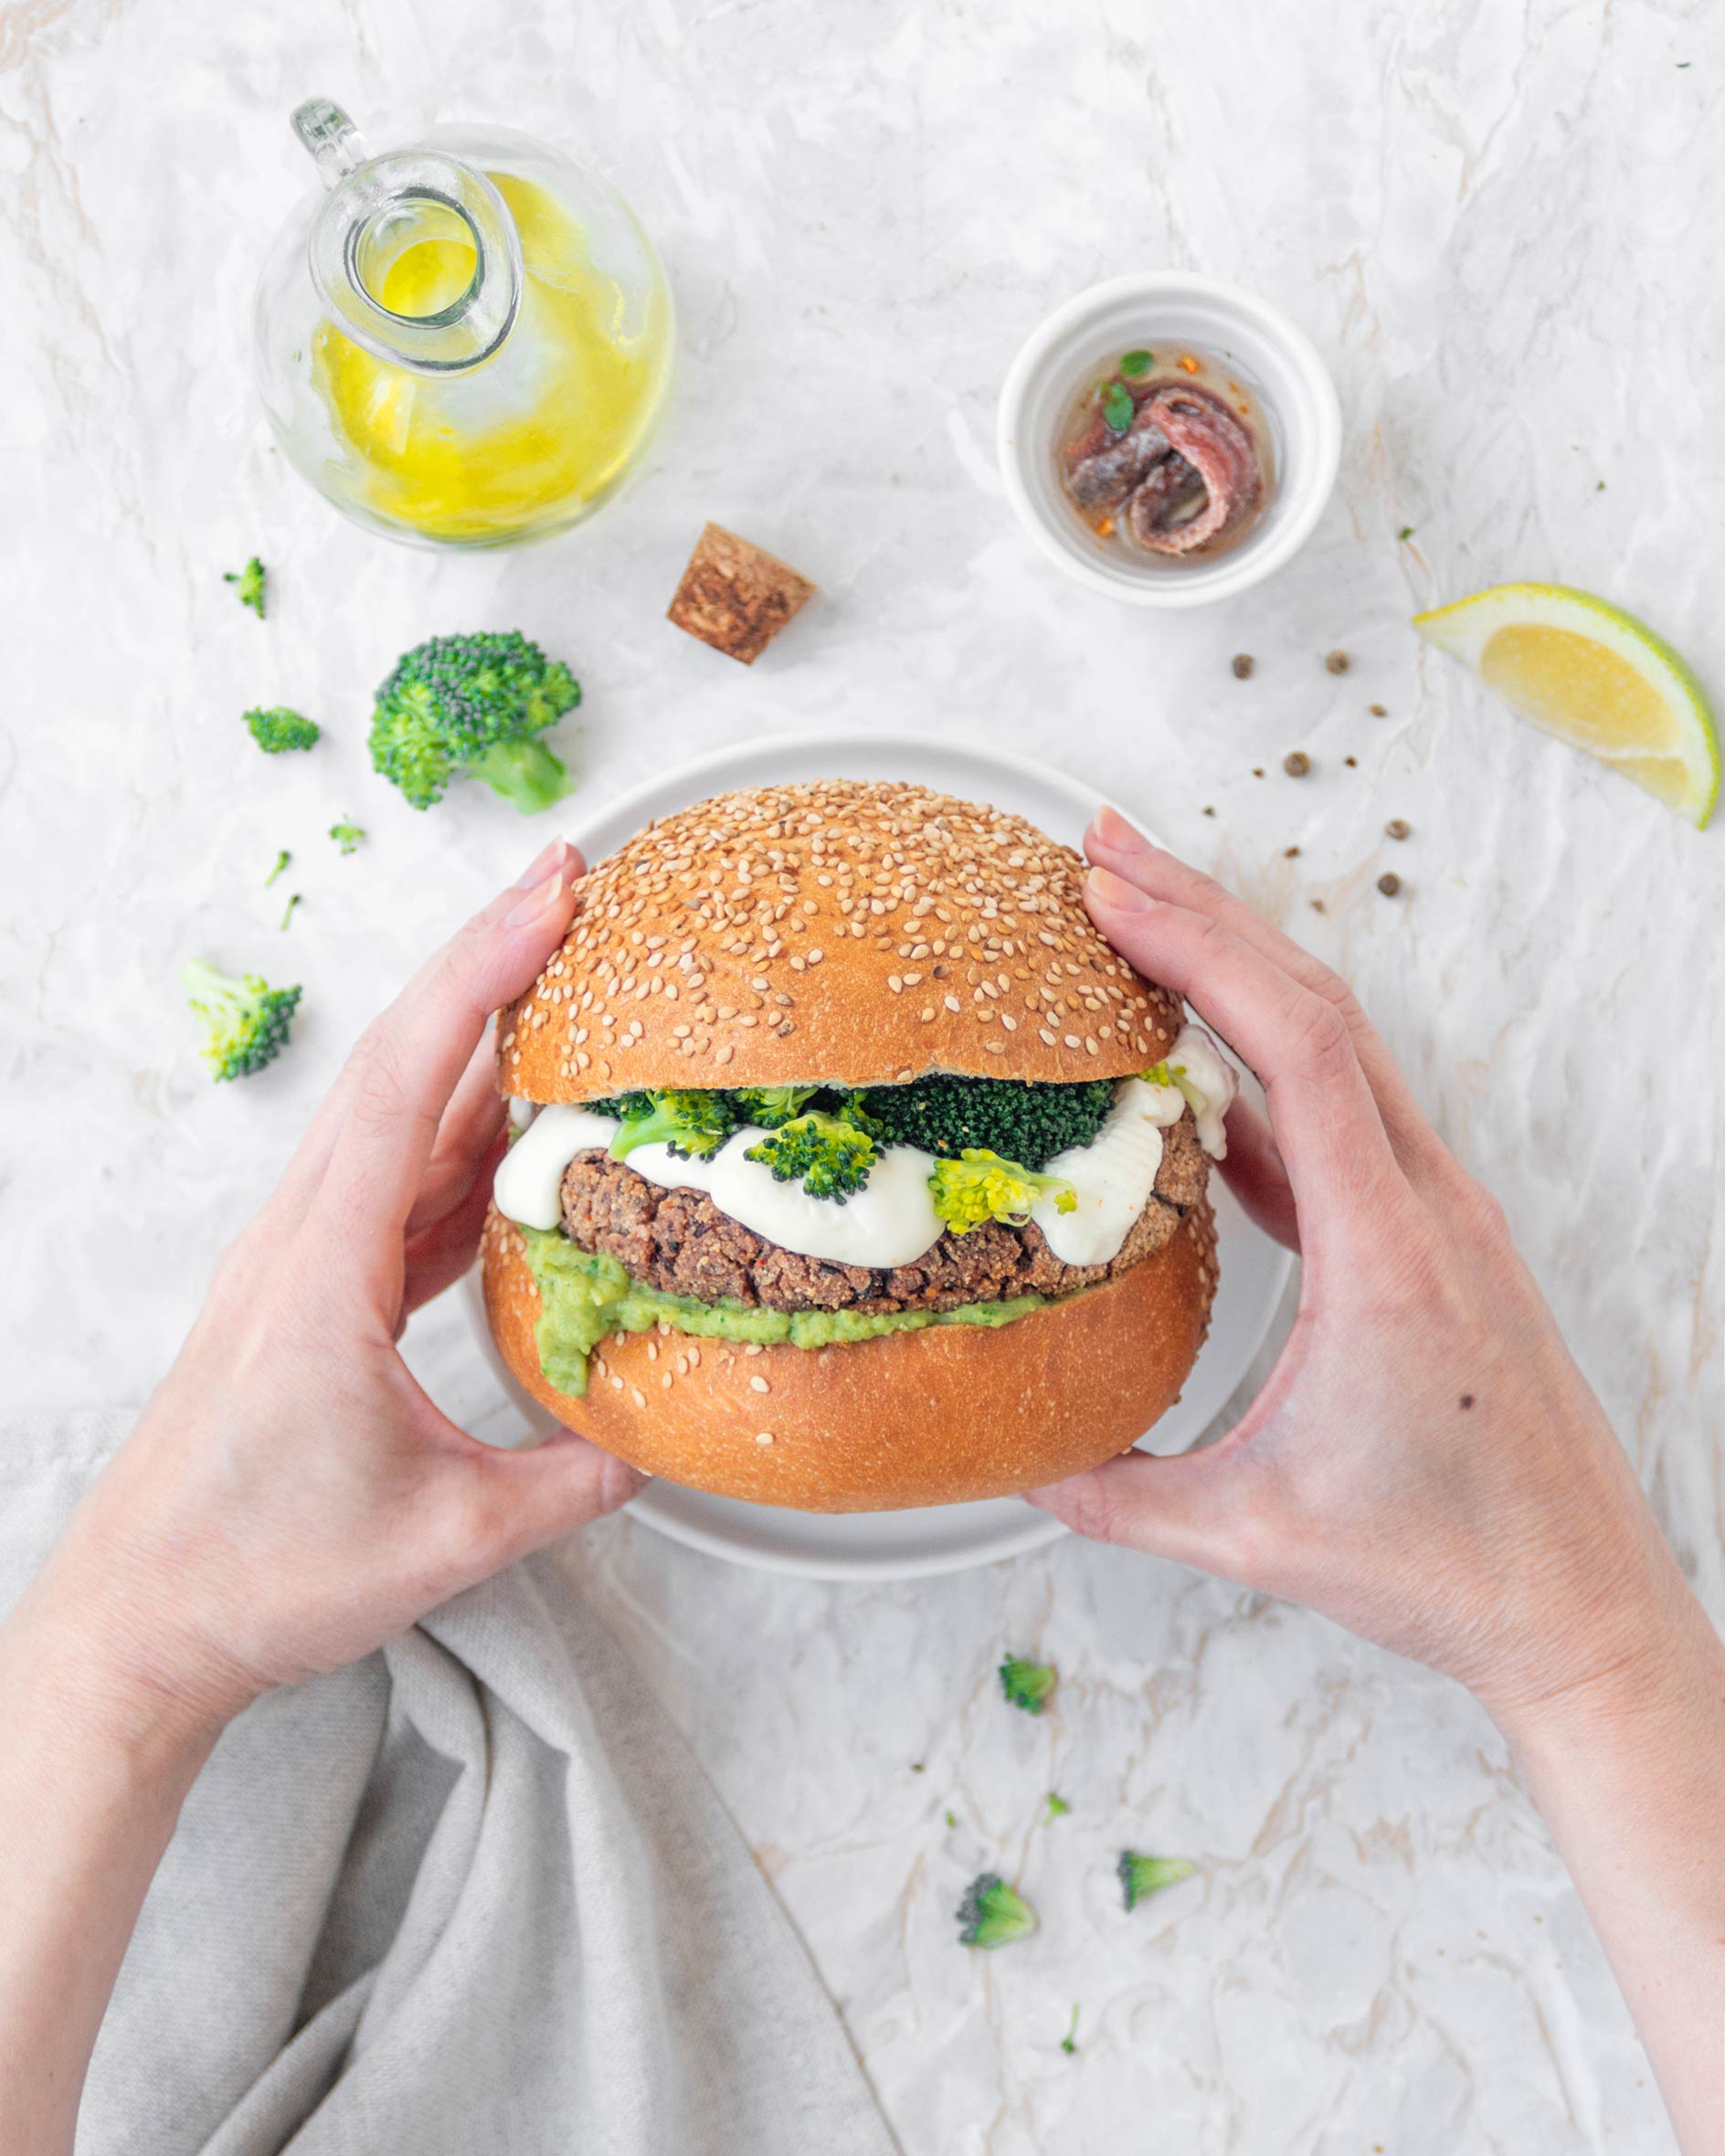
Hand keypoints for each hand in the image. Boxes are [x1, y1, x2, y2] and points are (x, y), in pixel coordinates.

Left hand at [14, 837, 639, 1743]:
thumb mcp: (443, 1540)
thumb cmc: (255, 1573)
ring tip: (563, 984)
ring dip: (479, 1041)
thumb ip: (565, 1485)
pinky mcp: (316, 1292)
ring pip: (399, 1114)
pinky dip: (463, 1133)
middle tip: (569, 888)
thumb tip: (651, 1445)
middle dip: (487, 961)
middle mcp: (303, 1237)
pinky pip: (398, 1182)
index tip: (548, 895)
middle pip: (402, 1062)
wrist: (140, 1622)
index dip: (482, 972)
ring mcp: (305, 1259)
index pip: (410, 1079)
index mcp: (323, 1267)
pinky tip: (517, 1124)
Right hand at [1030, 807, 1694, 1730]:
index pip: (1301, 1048)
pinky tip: (1196, 1073)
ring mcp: (1438, 1217)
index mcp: (1391, 1252)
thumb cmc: (1451, 1566)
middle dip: (1208, 915)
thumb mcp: (1257, 1534)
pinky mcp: (1431, 1242)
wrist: (1578, 1604)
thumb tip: (1017, 1458)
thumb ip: (1121, 1491)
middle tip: (1108, 854)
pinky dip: (1263, 1071)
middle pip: (1321, 1009)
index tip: (1114, 893)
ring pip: (1339, 1051)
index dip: (1204, 952)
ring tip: (1144, 922)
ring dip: (1240, 975)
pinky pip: (1340, 1123)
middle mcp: (1428, 1207)